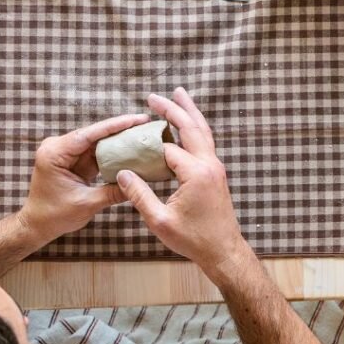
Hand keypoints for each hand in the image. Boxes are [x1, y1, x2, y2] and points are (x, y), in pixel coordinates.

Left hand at [18, 112, 149, 244]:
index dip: (115, 125)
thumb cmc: (53, 216)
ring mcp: (66, 151)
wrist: (36, 226)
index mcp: (54, 153)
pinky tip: (131, 147)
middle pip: (95, 133)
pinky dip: (113, 151)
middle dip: (121, 129)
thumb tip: (139, 183)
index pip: (89, 134)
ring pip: (98, 140)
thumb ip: (112, 192)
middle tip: (146, 124)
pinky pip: (96, 150)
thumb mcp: (86, 204)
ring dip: (119, 139)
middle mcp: (58, 147)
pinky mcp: (73, 158)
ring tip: (143, 133)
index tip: (137, 118)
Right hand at [116, 87, 250, 283]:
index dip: (148, 146)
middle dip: (173, 109)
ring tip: (179, 94)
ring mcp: (215, 165)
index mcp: (196, 173)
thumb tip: (121, 174)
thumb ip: (140, 195)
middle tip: (154, 96)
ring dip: (189, 111)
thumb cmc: (192, 239)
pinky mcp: (216, 170)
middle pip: (191, 127)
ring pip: (202, 130)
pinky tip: (187, 123)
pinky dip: (195, 127)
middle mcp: (209, 163)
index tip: (129, 140)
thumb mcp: (160, 221)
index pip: (168, 149)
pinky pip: (205, 141)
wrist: (222, 248)